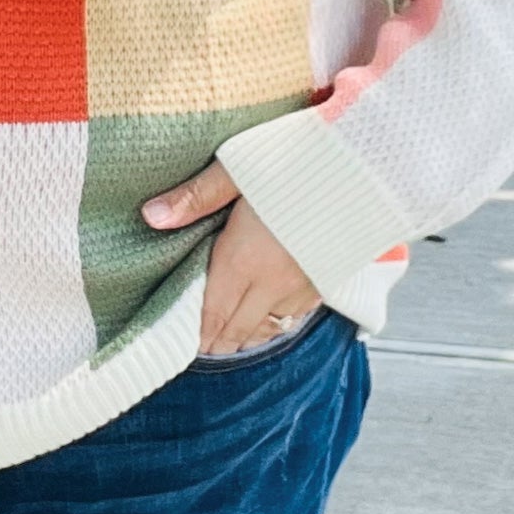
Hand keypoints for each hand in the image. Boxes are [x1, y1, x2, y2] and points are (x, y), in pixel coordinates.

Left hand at [141, 158, 320, 354]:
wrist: (362, 171)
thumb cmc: (296, 162)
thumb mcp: (237, 168)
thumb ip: (195, 196)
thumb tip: (150, 216)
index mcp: (243, 259)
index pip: (212, 312)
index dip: (196, 333)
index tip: (183, 345)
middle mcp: (272, 282)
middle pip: (238, 327)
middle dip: (218, 342)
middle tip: (202, 351)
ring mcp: (303, 284)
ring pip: (269, 326)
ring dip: (246, 336)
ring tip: (230, 343)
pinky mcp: (328, 278)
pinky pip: (297, 315)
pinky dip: (277, 324)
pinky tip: (272, 322)